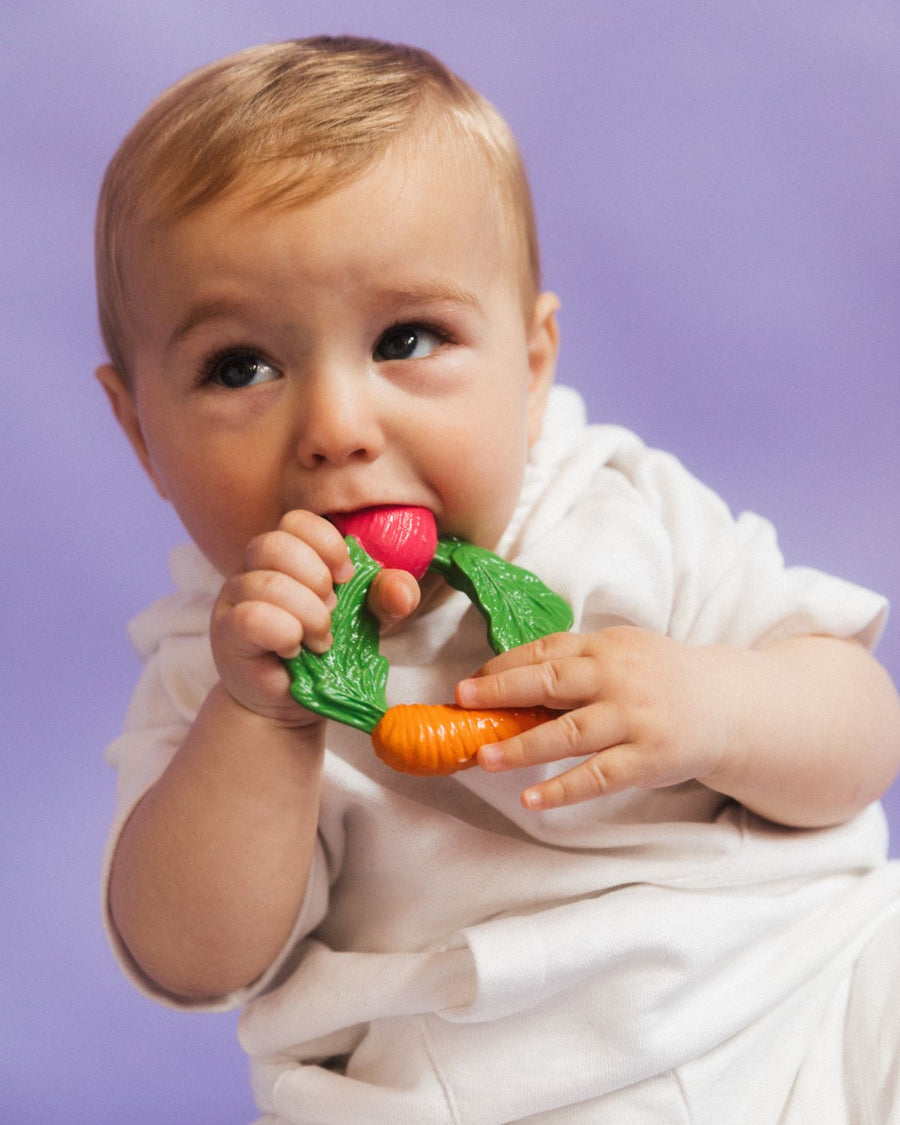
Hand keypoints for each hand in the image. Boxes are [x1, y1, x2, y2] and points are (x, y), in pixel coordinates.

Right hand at [211, 510, 420, 723]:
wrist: (291, 703)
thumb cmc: (324, 653)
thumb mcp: (366, 621)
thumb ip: (386, 598)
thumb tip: (400, 590)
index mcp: (288, 554)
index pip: (296, 521)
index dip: (327, 543)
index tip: (347, 577)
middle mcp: (254, 569)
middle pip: (275, 543)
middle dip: (317, 579)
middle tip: (332, 613)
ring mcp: (235, 599)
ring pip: (265, 582)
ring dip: (307, 613)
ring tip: (320, 641)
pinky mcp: (227, 632)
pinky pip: (249, 617)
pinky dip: (282, 631)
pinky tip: (294, 649)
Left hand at [455, 627, 727, 809]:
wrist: (727, 704)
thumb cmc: (659, 679)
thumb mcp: (622, 654)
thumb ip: (575, 663)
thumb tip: (507, 680)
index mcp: (605, 647)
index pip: (545, 651)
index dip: (503, 666)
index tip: (469, 682)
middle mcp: (617, 677)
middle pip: (550, 681)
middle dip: (501, 691)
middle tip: (462, 702)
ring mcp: (634, 718)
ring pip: (569, 732)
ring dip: (522, 745)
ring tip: (483, 757)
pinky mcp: (648, 757)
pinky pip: (598, 776)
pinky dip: (563, 789)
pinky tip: (532, 797)